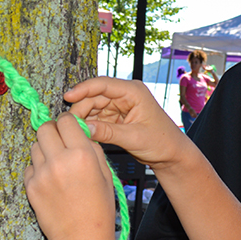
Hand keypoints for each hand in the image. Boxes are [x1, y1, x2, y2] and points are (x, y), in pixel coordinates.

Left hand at [24, 113, 116, 239]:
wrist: (82, 239)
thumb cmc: (98, 210)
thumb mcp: (105, 174)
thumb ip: (92, 149)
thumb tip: (80, 133)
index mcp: (82, 154)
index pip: (66, 120)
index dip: (68, 122)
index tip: (69, 127)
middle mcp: (59, 160)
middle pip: (45, 128)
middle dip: (52, 131)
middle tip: (59, 141)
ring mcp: (42, 174)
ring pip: (35, 146)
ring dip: (44, 149)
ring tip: (55, 164)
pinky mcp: (31, 186)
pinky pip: (29, 166)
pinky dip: (37, 169)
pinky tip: (50, 180)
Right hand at [63, 77, 189, 168]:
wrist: (172, 155)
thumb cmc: (162, 142)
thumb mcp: (134, 138)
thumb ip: (108, 133)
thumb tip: (84, 129)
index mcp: (133, 92)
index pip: (103, 84)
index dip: (83, 89)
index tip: (68, 96)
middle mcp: (125, 96)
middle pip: (95, 96)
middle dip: (81, 109)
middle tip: (69, 124)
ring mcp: (120, 106)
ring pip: (93, 108)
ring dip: (83, 118)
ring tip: (74, 131)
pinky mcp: (116, 118)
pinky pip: (97, 118)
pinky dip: (89, 126)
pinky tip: (83, 134)